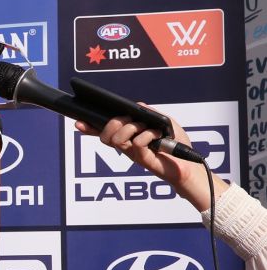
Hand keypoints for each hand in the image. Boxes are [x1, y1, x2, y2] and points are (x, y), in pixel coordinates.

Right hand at [75, 112, 217, 209]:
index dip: (89, 128)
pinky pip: (137, 142)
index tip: (79, 122)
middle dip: (114, 122)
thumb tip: (137, 106)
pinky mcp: (143, 159)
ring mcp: (133, 154)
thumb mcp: (164, 122)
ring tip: (145, 127)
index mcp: (128, 137)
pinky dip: (148, 134)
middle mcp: (127, 147)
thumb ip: (149, 113)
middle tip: (129, 120)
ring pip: (117, 139)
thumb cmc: (176, 144)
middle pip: (105, 136)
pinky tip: (158, 136)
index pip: (103, 133)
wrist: (190, 163)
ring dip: (131, 127)